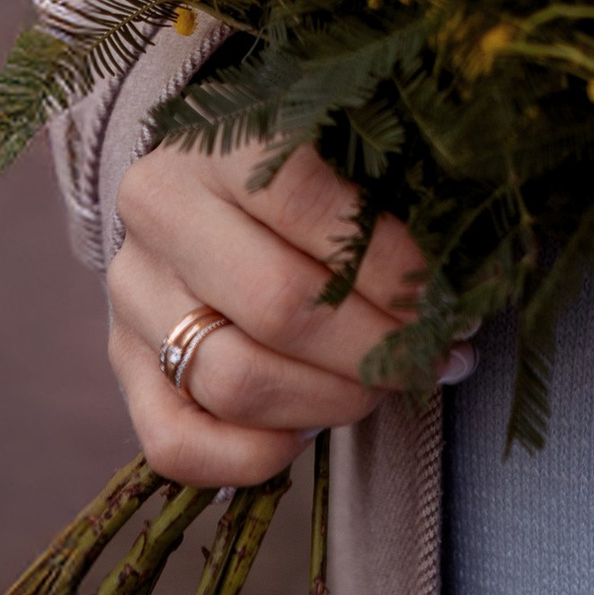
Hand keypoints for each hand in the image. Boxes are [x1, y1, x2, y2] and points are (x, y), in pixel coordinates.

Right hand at [107, 130, 441, 487]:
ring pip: (233, 382)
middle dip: (374, 350)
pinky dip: (252, 457)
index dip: (392, 267)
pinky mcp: (119, 362)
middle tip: (434, 358)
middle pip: (277, 308)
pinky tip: (308, 434)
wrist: (206, 171)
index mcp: (222, 138)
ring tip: (386, 389)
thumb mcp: (348, 139)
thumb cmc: (308, 154)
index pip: (311, 207)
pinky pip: (174, 443)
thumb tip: (474, 281)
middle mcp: (161, 210)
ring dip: (329, 405)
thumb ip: (401, 191)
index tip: (452, 300)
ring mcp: (131, 292)